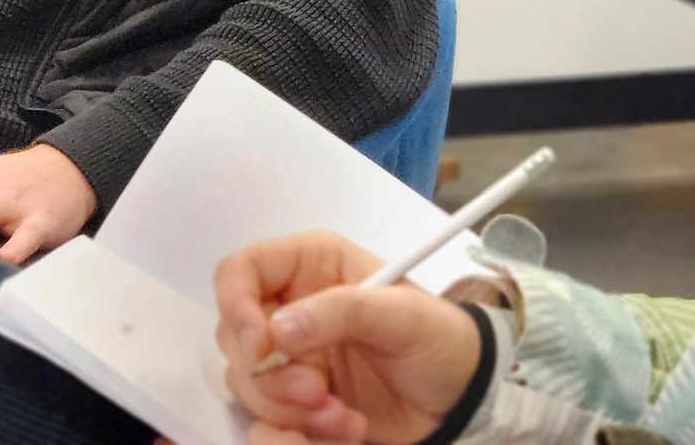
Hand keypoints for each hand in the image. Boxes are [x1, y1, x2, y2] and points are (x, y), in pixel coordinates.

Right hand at [214, 231, 480, 444]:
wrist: (460, 400)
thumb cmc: (439, 338)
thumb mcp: (402, 314)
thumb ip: (341, 311)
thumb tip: (279, 329)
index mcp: (312, 266)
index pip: (240, 271)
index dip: (236, 306)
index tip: (261, 348)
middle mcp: (292, 309)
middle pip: (234, 337)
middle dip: (271, 374)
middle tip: (317, 390)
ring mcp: (292, 359)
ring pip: (246, 385)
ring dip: (288, 410)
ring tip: (342, 416)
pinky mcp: (296, 404)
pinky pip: (265, 425)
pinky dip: (296, 436)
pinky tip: (345, 429)